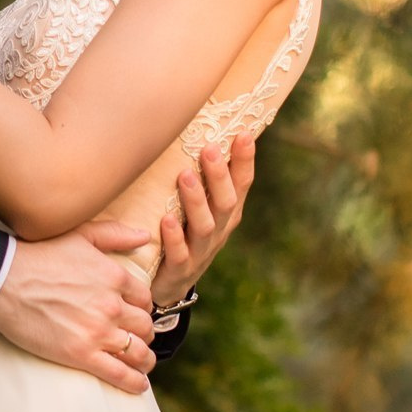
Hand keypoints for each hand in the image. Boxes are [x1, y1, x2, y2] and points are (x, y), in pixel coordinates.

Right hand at [0, 221, 159, 394]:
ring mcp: (98, 332)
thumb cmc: (38, 254)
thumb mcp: (80, 235)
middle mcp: (111, 305)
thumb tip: (144, 235)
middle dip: (143, 332)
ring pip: (138, 351)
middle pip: (144, 326)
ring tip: (142, 362)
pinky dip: (134, 382)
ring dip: (144, 359)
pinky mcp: (81, 354)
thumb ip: (115, 234)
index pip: (144, 299)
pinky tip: (139, 385)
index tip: (135, 313)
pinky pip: (119, 374)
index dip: (142, 307)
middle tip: (136, 337)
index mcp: (114, 276)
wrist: (4, 280)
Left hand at [151, 135, 255, 309]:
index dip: (245, 160)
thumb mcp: (197, 204)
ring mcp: (201, 251)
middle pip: (225, 202)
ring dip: (196, 200)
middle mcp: (219, 230)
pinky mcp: (180, 270)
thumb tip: (197, 128)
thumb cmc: (182, 231)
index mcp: (227, 212)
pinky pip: (179, 254)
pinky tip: (166, 220)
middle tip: (209, 148)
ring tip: (185, 176)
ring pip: (204, 225)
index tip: (243, 134)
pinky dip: (174, 237)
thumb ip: (202, 176)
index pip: (242, 184)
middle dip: (219, 175)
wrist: (168, 283)